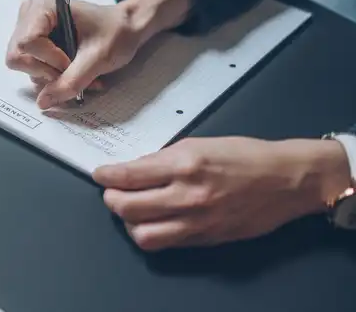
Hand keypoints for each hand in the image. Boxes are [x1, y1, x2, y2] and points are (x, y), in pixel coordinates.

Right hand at [5, 0, 142, 108]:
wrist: (126, 27)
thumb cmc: (116, 32)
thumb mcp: (98, 58)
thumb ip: (71, 81)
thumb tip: (43, 102)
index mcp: (43, 6)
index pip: (27, 44)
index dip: (49, 61)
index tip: (72, 64)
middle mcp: (30, 14)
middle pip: (18, 56)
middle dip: (46, 71)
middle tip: (72, 72)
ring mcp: (29, 27)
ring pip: (23, 64)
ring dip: (51, 76)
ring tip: (77, 72)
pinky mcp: (33, 41)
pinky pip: (30, 66)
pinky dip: (50, 74)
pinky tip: (70, 70)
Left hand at [93, 136, 351, 250]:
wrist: (286, 179)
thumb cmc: (245, 156)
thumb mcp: (198, 144)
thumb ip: (163, 159)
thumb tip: (134, 169)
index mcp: (184, 164)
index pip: (128, 176)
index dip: (106, 177)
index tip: (100, 175)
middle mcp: (188, 195)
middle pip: (127, 208)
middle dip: (111, 200)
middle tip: (112, 193)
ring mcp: (197, 221)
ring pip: (143, 235)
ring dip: (129, 223)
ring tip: (131, 211)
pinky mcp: (207, 238)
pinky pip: (168, 243)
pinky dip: (153, 233)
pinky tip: (153, 221)